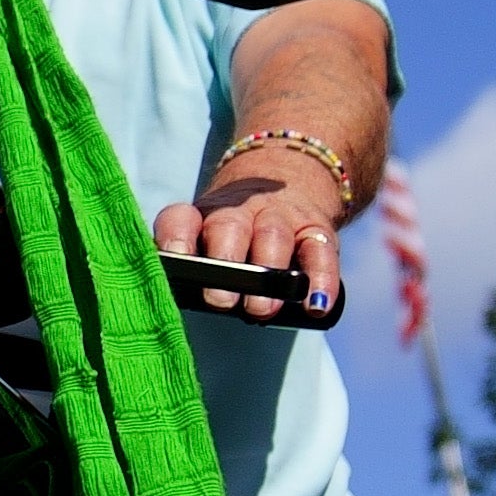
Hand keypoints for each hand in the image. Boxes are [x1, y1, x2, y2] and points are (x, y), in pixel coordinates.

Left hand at [158, 150, 345, 306]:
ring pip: (273, 236)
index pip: (182, 218)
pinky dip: (320, 281)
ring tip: (261, 309)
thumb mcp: (208, 243)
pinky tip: (315, 306)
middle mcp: (241, 211)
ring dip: (269, 274)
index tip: (175, 258)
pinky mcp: (317, 232)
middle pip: (229, 227)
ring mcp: (281, 218)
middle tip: (220, 301)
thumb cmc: (234, 239)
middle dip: (224, 263)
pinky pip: (320, 253)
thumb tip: (175, 305)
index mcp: (204, 215)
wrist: (286, 186)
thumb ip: (194, 271)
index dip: (176, 237)